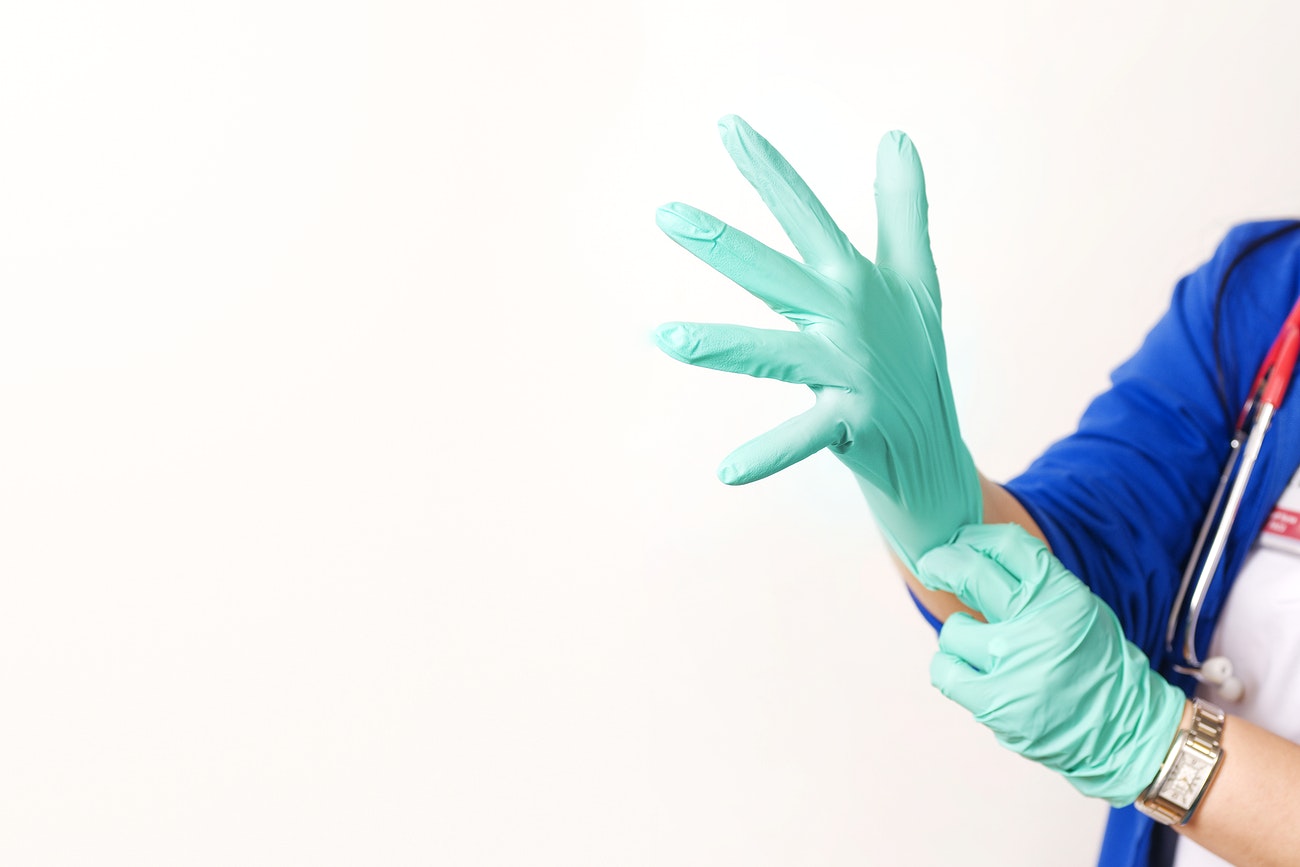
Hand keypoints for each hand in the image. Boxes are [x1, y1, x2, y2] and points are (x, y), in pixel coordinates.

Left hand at [654, 115, 979, 565]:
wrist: (933, 446)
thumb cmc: (914, 356)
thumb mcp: (914, 278)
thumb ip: (901, 209)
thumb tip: (897, 135)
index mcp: (854, 282)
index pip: (805, 216)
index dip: (769, 171)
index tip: (726, 126)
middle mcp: (849, 320)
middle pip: (776, 275)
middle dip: (722, 244)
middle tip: (666, 215)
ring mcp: (851, 372)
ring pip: (774, 354)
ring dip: (721, 346)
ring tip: (664, 337)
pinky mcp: (853, 423)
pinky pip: (803, 437)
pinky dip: (769, 456)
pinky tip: (726, 472)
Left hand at [916, 523, 1186, 805]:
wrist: (1125, 731)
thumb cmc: (1096, 666)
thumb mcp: (1078, 610)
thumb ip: (1036, 584)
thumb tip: (977, 552)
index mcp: (1064, 597)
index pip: (1007, 545)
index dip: (974, 538)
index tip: (958, 542)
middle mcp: (1038, 625)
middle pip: (970, 572)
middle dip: (942, 564)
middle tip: (933, 565)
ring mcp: (1013, 665)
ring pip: (952, 628)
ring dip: (958, 636)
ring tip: (979, 649)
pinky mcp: (994, 702)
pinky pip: (944, 670)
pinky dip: (949, 668)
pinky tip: (966, 672)